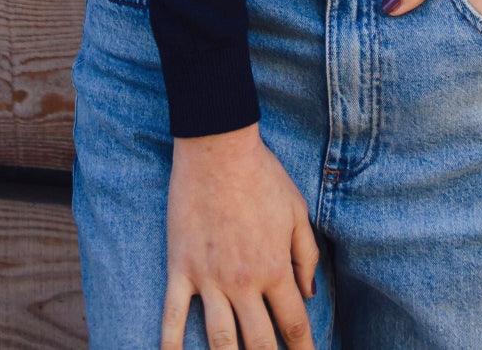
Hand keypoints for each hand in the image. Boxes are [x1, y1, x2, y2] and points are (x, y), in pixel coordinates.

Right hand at [161, 121, 318, 349]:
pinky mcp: (180, 269)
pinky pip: (172, 318)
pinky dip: (171, 347)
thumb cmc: (262, 175)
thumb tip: (310, 294)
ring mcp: (209, 279)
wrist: (218, 150)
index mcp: (275, 268)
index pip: (294, 324)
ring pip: (219, 341)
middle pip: (259, 343)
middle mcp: (244, 282)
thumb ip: (305, 255)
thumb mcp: (296, 210)